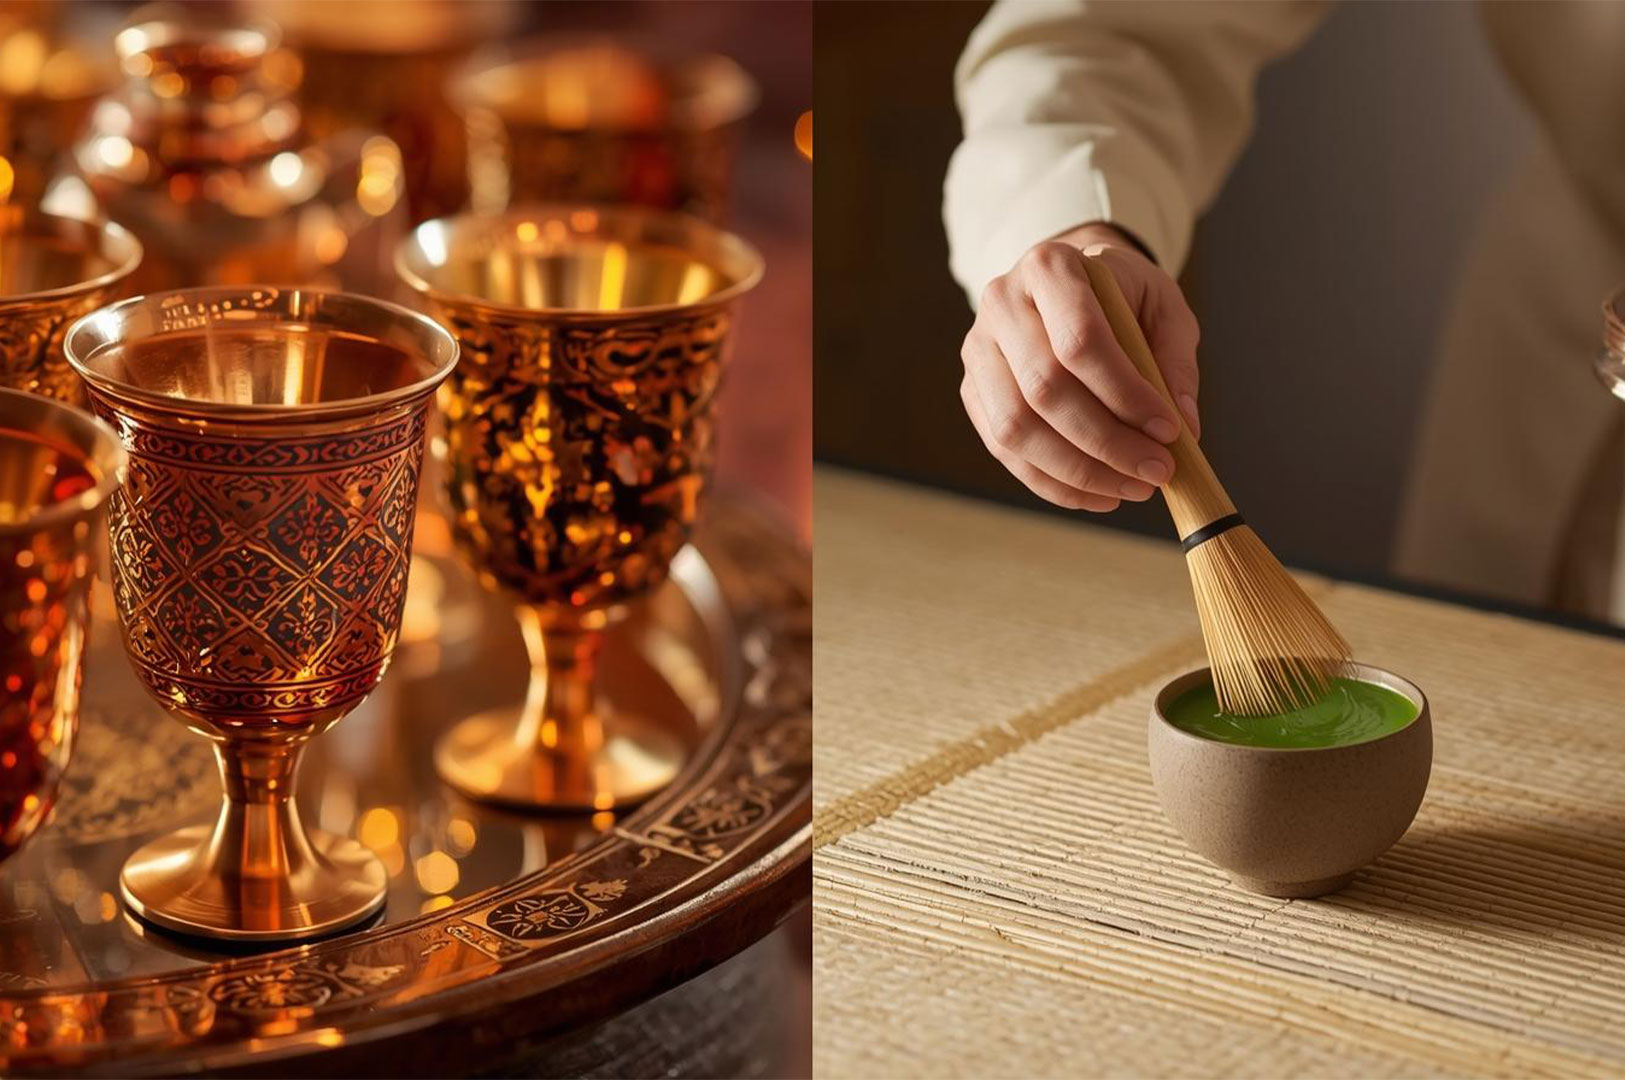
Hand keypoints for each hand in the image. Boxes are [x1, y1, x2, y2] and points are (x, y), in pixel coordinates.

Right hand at [959, 223, 1200, 510]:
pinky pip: (1004, 450)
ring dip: (1078, 472)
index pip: (1080, 340)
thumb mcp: (1163, 308)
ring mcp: (979, 349)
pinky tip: (1098, 494)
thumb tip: (1184, 428)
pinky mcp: (973, 391)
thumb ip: (1175, 362)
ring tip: (1130, 489)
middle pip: (1045, 390)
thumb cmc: (1121, 298)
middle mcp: (1002, 303)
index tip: (1168, 430)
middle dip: (1106, 442)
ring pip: (1016, 428)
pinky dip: (1053, 483)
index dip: (1125, 394)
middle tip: (1156, 472)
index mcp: (1050, 267)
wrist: (1067, 289)